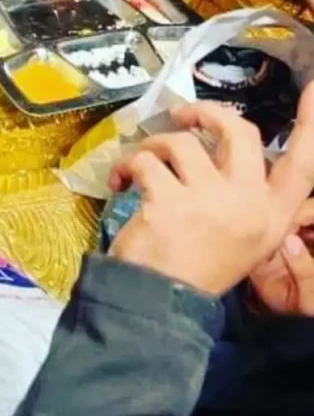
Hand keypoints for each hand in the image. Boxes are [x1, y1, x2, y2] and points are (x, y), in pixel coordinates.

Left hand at [110, 87, 313, 296]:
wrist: (159, 303)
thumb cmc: (196, 266)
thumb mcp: (239, 235)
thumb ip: (243, 194)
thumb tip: (222, 145)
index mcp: (272, 217)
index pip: (303, 167)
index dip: (311, 125)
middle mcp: (249, 205)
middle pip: (240, 132)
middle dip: (208, 112)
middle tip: (185, 118)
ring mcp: (211, 202)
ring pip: (182, 142)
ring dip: (153, 146)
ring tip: (142, 166)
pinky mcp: (170, 201)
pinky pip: (145, 160)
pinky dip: (126, 165)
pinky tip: (121, 182)